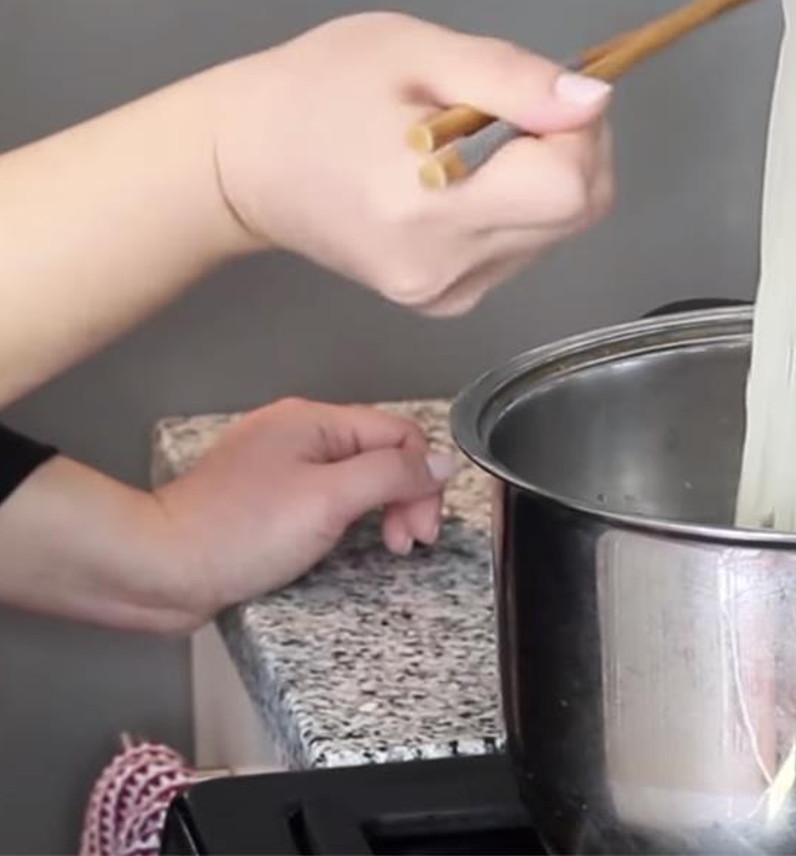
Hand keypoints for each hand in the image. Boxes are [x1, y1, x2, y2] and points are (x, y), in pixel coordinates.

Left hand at [152, 397, 456, 622]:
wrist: (160, 569)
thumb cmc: (235, 534)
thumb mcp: (330, 500)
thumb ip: (392, 475)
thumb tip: (441, 462)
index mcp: (313, 420)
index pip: (398, 435)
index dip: (421, 480)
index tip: (420, 527)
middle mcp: (297, 433)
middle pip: (379, 454)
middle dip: (404, 496)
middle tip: (407, 542)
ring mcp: (279, 465)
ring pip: (355, 476)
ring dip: (380, 509)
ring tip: (385, 547)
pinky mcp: (265, 498)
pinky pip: (326, 496)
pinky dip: (348, 517)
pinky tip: (345, 541)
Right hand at [209, 12, 615, 314]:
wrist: (240, 163)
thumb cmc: (318, 88)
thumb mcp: (415, 51)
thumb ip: (512, 78)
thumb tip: (595, 102)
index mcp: (433, 205)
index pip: (570, 188)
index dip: (579, 133)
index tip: (541, 96)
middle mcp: (448, 267)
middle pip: (575, 214)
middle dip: (572, 151)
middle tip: (516, 107)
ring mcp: (447, 293)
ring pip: (556, 231)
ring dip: (545, 178)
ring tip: (476, 140)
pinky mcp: (445, 301)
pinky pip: (521, 250)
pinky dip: (517, 208)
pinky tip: (467, 180)